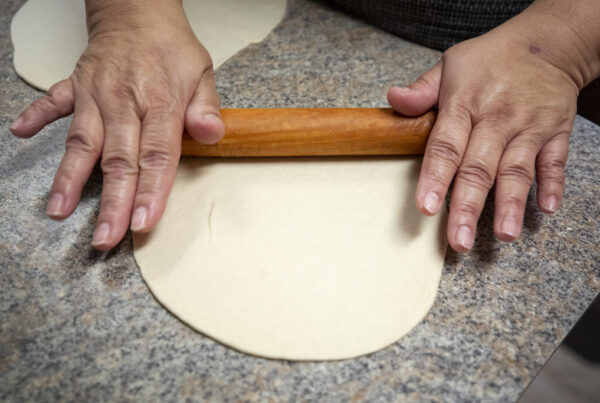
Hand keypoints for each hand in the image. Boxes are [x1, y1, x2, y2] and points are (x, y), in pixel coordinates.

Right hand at [10, 0, 223, 249]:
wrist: (139, 11)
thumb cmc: (172, 48)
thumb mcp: (202, 72)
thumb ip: (206, 107)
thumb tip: (212, 135)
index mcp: (161, 101)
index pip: (157, 155)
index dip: (150, 192)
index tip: (142, 223)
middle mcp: (124, 101)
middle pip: (118, 160)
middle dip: (111, 202)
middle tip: (105, 237)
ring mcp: (96, 94)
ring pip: (82, 142)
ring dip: (69, 178)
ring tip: (58, 211)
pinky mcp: (75, 85)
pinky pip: (53, 102)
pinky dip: (37, 116)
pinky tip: (21, 134)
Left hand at [388, 10, 583, 251]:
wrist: (545, 44)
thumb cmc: (488, 60)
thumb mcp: (450, 65)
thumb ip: (422, 90)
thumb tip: (393, 99)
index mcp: (464, 103)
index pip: (446, 146)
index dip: (435, 178)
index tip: (426, 207)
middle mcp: (496, 119)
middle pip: (479, 168)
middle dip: (468, 206)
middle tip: (459, 241)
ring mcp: (528, 126)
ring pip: (517, 170)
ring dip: (511, 204)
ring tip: (505, 235)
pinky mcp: (555, 132)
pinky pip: (555, 161)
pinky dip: (552, 184)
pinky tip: (546, 209)